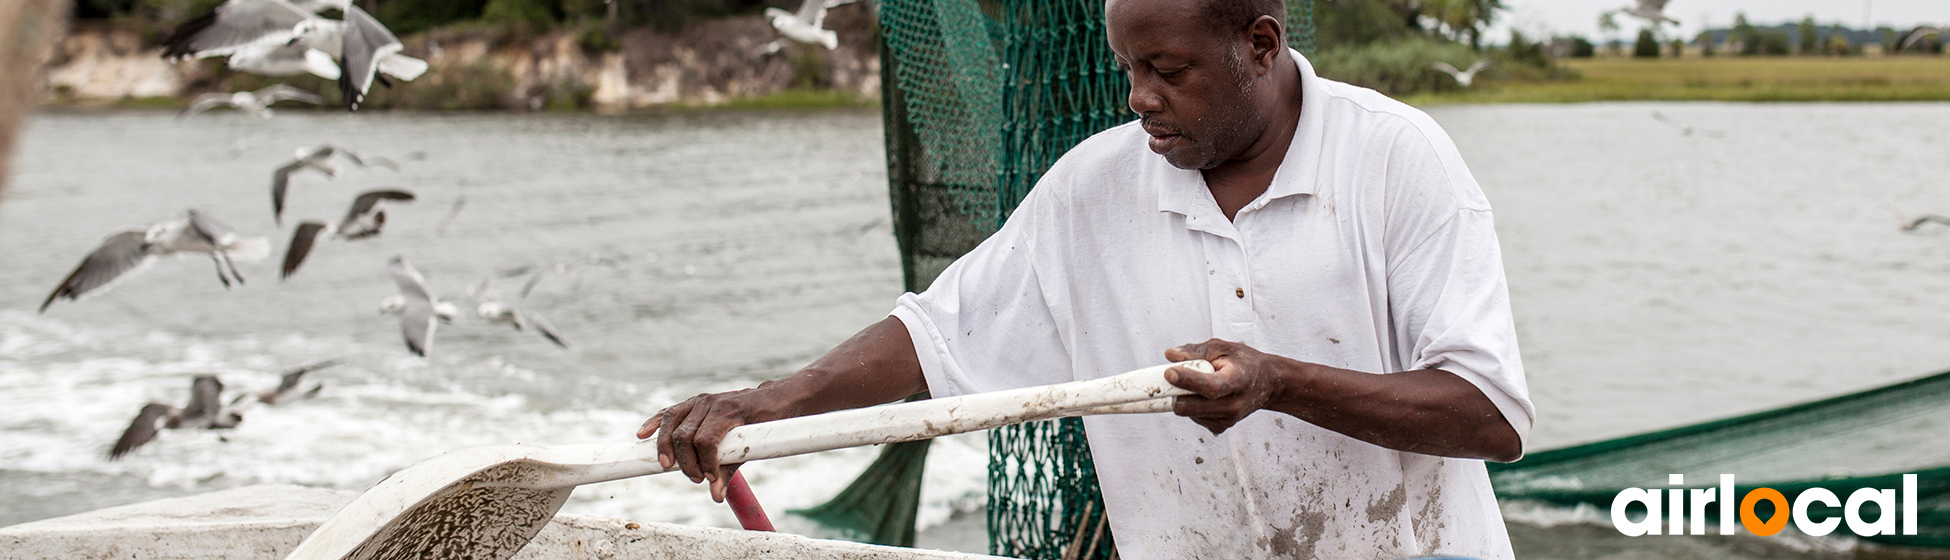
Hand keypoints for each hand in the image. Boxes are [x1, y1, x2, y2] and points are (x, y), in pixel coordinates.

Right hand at [636, 384, 779, 502]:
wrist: (770, 399)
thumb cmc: (764, 424)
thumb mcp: (752, 448)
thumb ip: (730, 472)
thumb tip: (715, 495)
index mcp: (727, 412)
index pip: (706, 439)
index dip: (705, 462)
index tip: (709, 478)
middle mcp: (710, 403)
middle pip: (685, 434)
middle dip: (686, 461)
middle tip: (695, 478)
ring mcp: (699, 400)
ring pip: (672, 421)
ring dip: (665, 445)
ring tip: (667, 464)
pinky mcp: (692, 402)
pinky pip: (669, 412)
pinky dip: (655, 423)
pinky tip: (643, 434)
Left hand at [1163, 339, 1288, 434]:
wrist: (1267, 383)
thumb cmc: (1244, 363)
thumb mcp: (1222, 348)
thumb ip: (1195, 351)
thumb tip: (1170, 355)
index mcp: (1237, 381)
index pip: (1210, 387)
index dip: (1187, 381)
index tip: (1169, 373)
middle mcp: (1233, 405)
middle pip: (1191, 406)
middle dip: (1176, 391)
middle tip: (1172, 376)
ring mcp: (1227, 419)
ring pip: (1188, 413)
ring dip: (1184, 398)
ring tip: (1197, 383)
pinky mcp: (1221, 427)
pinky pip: (1194, 418)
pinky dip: (1192, 406)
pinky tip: (1203, 395)